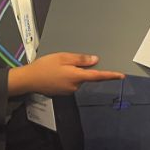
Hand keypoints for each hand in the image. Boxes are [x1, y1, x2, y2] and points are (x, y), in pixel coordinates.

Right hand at [8, 52, 123, 96]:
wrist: (28, 80)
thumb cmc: (43, 67)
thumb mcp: (63, 57)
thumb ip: (80, 59)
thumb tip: (95, 61)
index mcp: (76, 76)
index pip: (98, 76)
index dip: (111, 75)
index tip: (121, 75)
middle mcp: (74, 86)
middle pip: (86, 76)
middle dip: (81, 67)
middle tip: (66, 60)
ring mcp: (68, 91)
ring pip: (77, 78)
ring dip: (73, 71)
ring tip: (58, 66)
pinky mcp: (63, 92)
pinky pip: (70, 82)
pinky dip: (67, 76)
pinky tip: (56, 72)